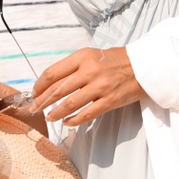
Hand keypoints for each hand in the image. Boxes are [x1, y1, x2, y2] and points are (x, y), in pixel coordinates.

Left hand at [26, 47, 146, 126]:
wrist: (144, 66)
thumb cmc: (115, 60)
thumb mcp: (91, 55)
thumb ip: (72, 67)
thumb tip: (51, 82)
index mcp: (82, 57)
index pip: (52, 73)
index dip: (39, 86)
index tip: (34, 92)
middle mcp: (90, 71)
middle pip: (57, 90)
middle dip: (42, 102)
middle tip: (34, 109)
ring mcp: (100, 87)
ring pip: (69, 104)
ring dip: (55, 113)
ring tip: (49, 117)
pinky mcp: (110, 100)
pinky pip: (86, 114)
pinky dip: (74, 120)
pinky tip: (67, 122)